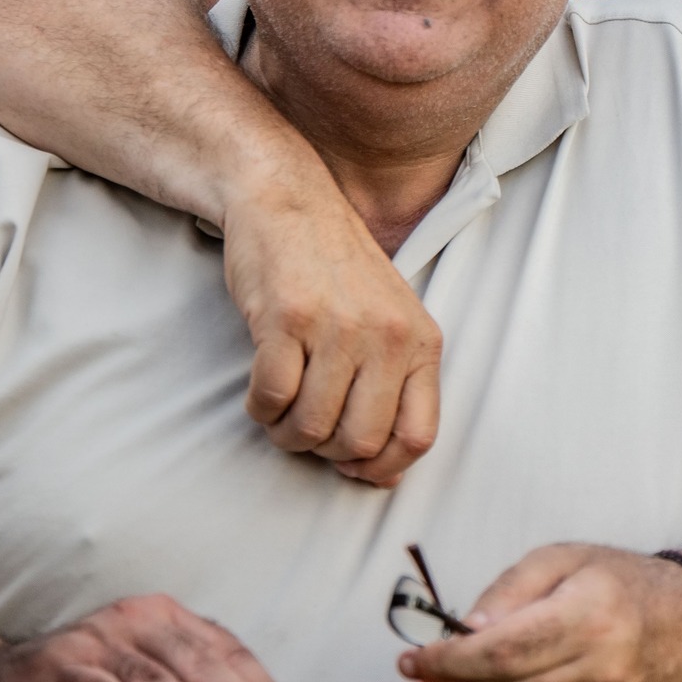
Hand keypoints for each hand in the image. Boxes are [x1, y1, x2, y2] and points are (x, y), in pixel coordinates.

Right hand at [222, 179, 443, 486]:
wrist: (290, 205)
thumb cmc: (337, 274)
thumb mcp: (390, 325)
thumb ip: (395, 392)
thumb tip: (385, 476)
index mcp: (422, 342)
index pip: (419, 436)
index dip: (380, 466)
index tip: (351, 462)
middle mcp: (388, 336)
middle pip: (360, 441)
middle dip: (324, 451)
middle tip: (307, 428)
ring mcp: (339, 326)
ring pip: (311, 427)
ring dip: (286, 433)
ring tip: (281, 409)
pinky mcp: (287, 318)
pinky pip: (271, 399)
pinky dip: (260, 409)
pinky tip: (261, 391)